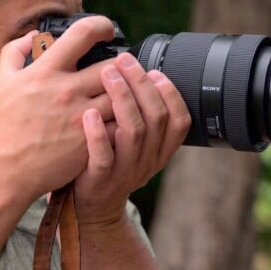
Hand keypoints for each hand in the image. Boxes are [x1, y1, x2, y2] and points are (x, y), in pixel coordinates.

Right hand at [0, 16, 117, 200]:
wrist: (2, 170)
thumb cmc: (0, 126)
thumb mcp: (0, 82)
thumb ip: (14, 52)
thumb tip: (33, 35)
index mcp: (45, 71)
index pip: (82, 34)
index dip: (101, 25)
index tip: (107, 30)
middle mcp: (66, 91)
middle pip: (112, 66)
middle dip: (121, 65)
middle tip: (122, 68)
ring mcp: (80, 117)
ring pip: (122, 95)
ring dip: (127, 92)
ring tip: (127, 93)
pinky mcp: (90, 141)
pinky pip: (120, 124)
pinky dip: (124, 119)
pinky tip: (121, 118)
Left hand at [74, 52, 190, 226]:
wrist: (92, 208)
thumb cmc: (111, 162)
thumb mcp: (136, 144)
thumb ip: (142, 115)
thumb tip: (139, 71)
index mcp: (161, 150)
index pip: (180, 120)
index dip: (170, 93)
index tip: (154, 70)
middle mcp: (148, 160)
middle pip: (156, 118)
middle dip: (141, 84)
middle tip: (124, 61)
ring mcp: (125, 171)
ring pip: (134, 132)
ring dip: (122, 99)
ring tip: (107, 74)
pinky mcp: (101, 180)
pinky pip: (104, 155)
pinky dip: (98, 132)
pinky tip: (89, 111)